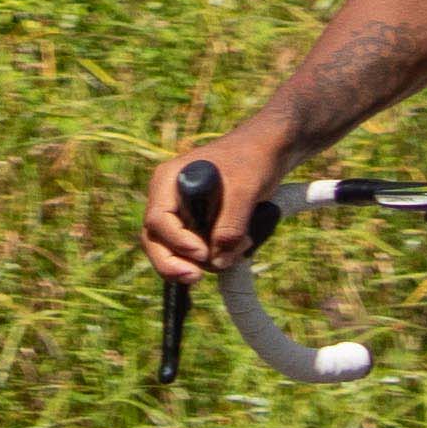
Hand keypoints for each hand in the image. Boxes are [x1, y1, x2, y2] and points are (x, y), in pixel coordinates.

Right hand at [143, 120, 299, 281]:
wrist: (270, 150)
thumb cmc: (253, 159)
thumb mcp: (245, 189)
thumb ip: (231, 224)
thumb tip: (217, 260)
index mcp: (168, 182)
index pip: (158, 221)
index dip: (177, 242)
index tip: (203, 252)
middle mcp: (169, 199)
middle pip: (156, 241)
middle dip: (173, 264)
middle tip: (196, 277)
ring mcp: (182, 214)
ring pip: (174, 251)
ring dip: (201, 261)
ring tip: (238, 249)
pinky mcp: (199, 225)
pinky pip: (195, 251)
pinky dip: (213, 257)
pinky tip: (238, 249)